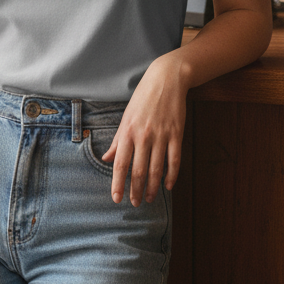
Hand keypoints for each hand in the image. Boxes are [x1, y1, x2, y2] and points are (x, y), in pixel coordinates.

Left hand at [101, 54, 186, 206]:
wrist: (166, 80)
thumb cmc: (143, 98)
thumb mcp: (126, 117)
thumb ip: (117, 140)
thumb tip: (107, 159)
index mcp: (128, 131)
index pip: (120, 164)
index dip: (118, 183)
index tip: (116, 198)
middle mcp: (143, 136)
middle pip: (138, 170)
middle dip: (135, 190)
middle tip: (134, 203)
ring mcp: (161, 135)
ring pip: (156, 169)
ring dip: (152, 187)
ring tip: (148, 198)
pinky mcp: (176, 134)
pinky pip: (174, 160)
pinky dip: (172, 176)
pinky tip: (168, 185)